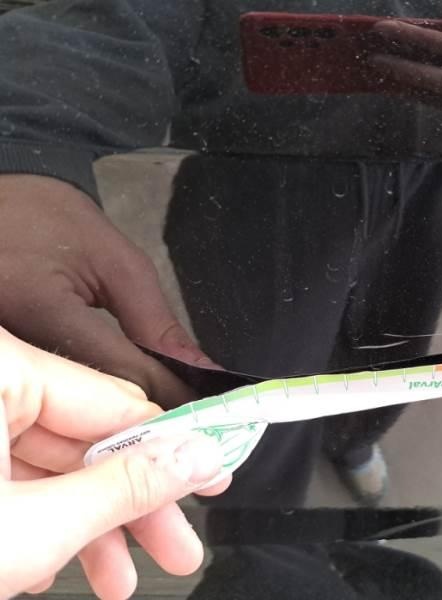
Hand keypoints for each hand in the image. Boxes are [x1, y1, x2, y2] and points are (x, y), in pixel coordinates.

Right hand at [0, 175, 213, 408]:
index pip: (118, 369)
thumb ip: (154, 320)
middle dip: (144, 405)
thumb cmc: (48, 220)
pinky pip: (50, 390)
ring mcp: (3, 354)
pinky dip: (87, 394)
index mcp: (36, 306)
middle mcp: (8, 340)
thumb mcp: (114, 262)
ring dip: (116, 405)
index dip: (168, 392)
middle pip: (92, 396)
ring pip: (70, 401)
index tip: (202, 408)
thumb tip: (194, 366)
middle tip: (187, 414)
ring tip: (158, 404)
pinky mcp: (3, 359)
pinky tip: (116, 395)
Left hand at [0, 327, 229, 599]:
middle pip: (84, 437)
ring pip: (48, 463)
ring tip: (120, 576)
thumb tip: (194, 457)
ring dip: (86, 524)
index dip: (173, 445)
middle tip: (177, 539)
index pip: (116, 400)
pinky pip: (11, 472)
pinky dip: (38, 517)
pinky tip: (57, 559)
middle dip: (130, 503)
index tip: (212, 469)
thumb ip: (126, 487)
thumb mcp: (31, 527)